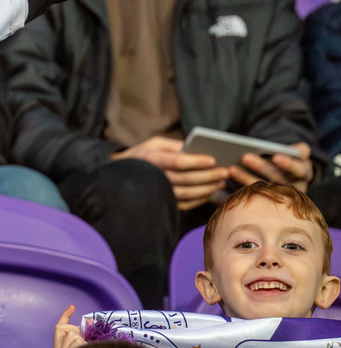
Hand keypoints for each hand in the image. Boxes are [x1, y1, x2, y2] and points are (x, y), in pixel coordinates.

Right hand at [54, 304, 85, 347]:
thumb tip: (89, 322)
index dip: (66, 316)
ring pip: (75, 337)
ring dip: (84, 344)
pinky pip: (77, 343)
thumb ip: (81, 337)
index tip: (73, 306)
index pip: (59, 328)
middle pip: (69, 332)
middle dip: (80, 336)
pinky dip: (84, 345)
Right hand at [112, 136, 229, 210]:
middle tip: (226, 171)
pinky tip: (211, 192)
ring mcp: (159, 192)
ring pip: (188, 193)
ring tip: (222, 181)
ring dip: (208, 188)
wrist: (122, 176)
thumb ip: (173, 145)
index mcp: (152, 159)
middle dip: (209, 175)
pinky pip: (186, 204)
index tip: (213, 159)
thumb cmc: (141, 155)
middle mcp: (155, 177)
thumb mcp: (153, 143)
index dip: (196, 161)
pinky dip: (200, 199)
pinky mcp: (164, 203)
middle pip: (187, 179)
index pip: (178, 162)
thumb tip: (194, 148)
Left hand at [231, 142, 313, 192]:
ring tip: (231, 169)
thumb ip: (300, 151)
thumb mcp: (299, 155)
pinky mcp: (263, 202)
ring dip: (246, 178)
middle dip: (261, 166)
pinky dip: (236, 192)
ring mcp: (277, 196)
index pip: (298, 170)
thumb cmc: (293, 160)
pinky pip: (249, 197)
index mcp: (302, 173)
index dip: (288, 164)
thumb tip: (302, 151)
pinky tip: (224, 186)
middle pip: (276, 178)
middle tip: (244, 157)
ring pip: (262, 188)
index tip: (276, 157)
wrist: (290, 177)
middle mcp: (291, 187)